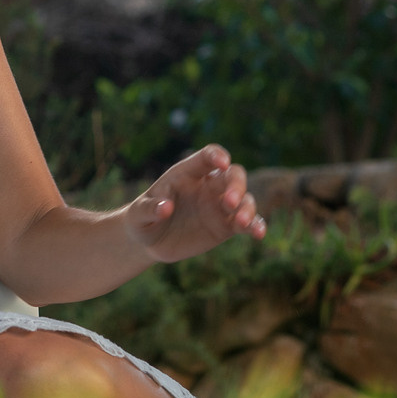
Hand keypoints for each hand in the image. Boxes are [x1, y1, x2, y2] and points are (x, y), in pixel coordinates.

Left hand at [125, 145, 266, 263]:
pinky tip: (259, 234)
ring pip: (244, 199)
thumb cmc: (142, 219)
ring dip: (247, 207)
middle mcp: (208, 186)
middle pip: (232, 175)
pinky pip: (246, 223)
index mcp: (187, 173)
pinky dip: (255, 226)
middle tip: (230, 201)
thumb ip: (149, 208)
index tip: (221, 163)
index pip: (207, 157)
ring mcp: (219, 206)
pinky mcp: (226, 226)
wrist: (150, 241)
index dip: (216, 156)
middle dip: (236, 185)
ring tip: (242, 222)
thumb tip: (165, 207)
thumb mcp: (138, 214)